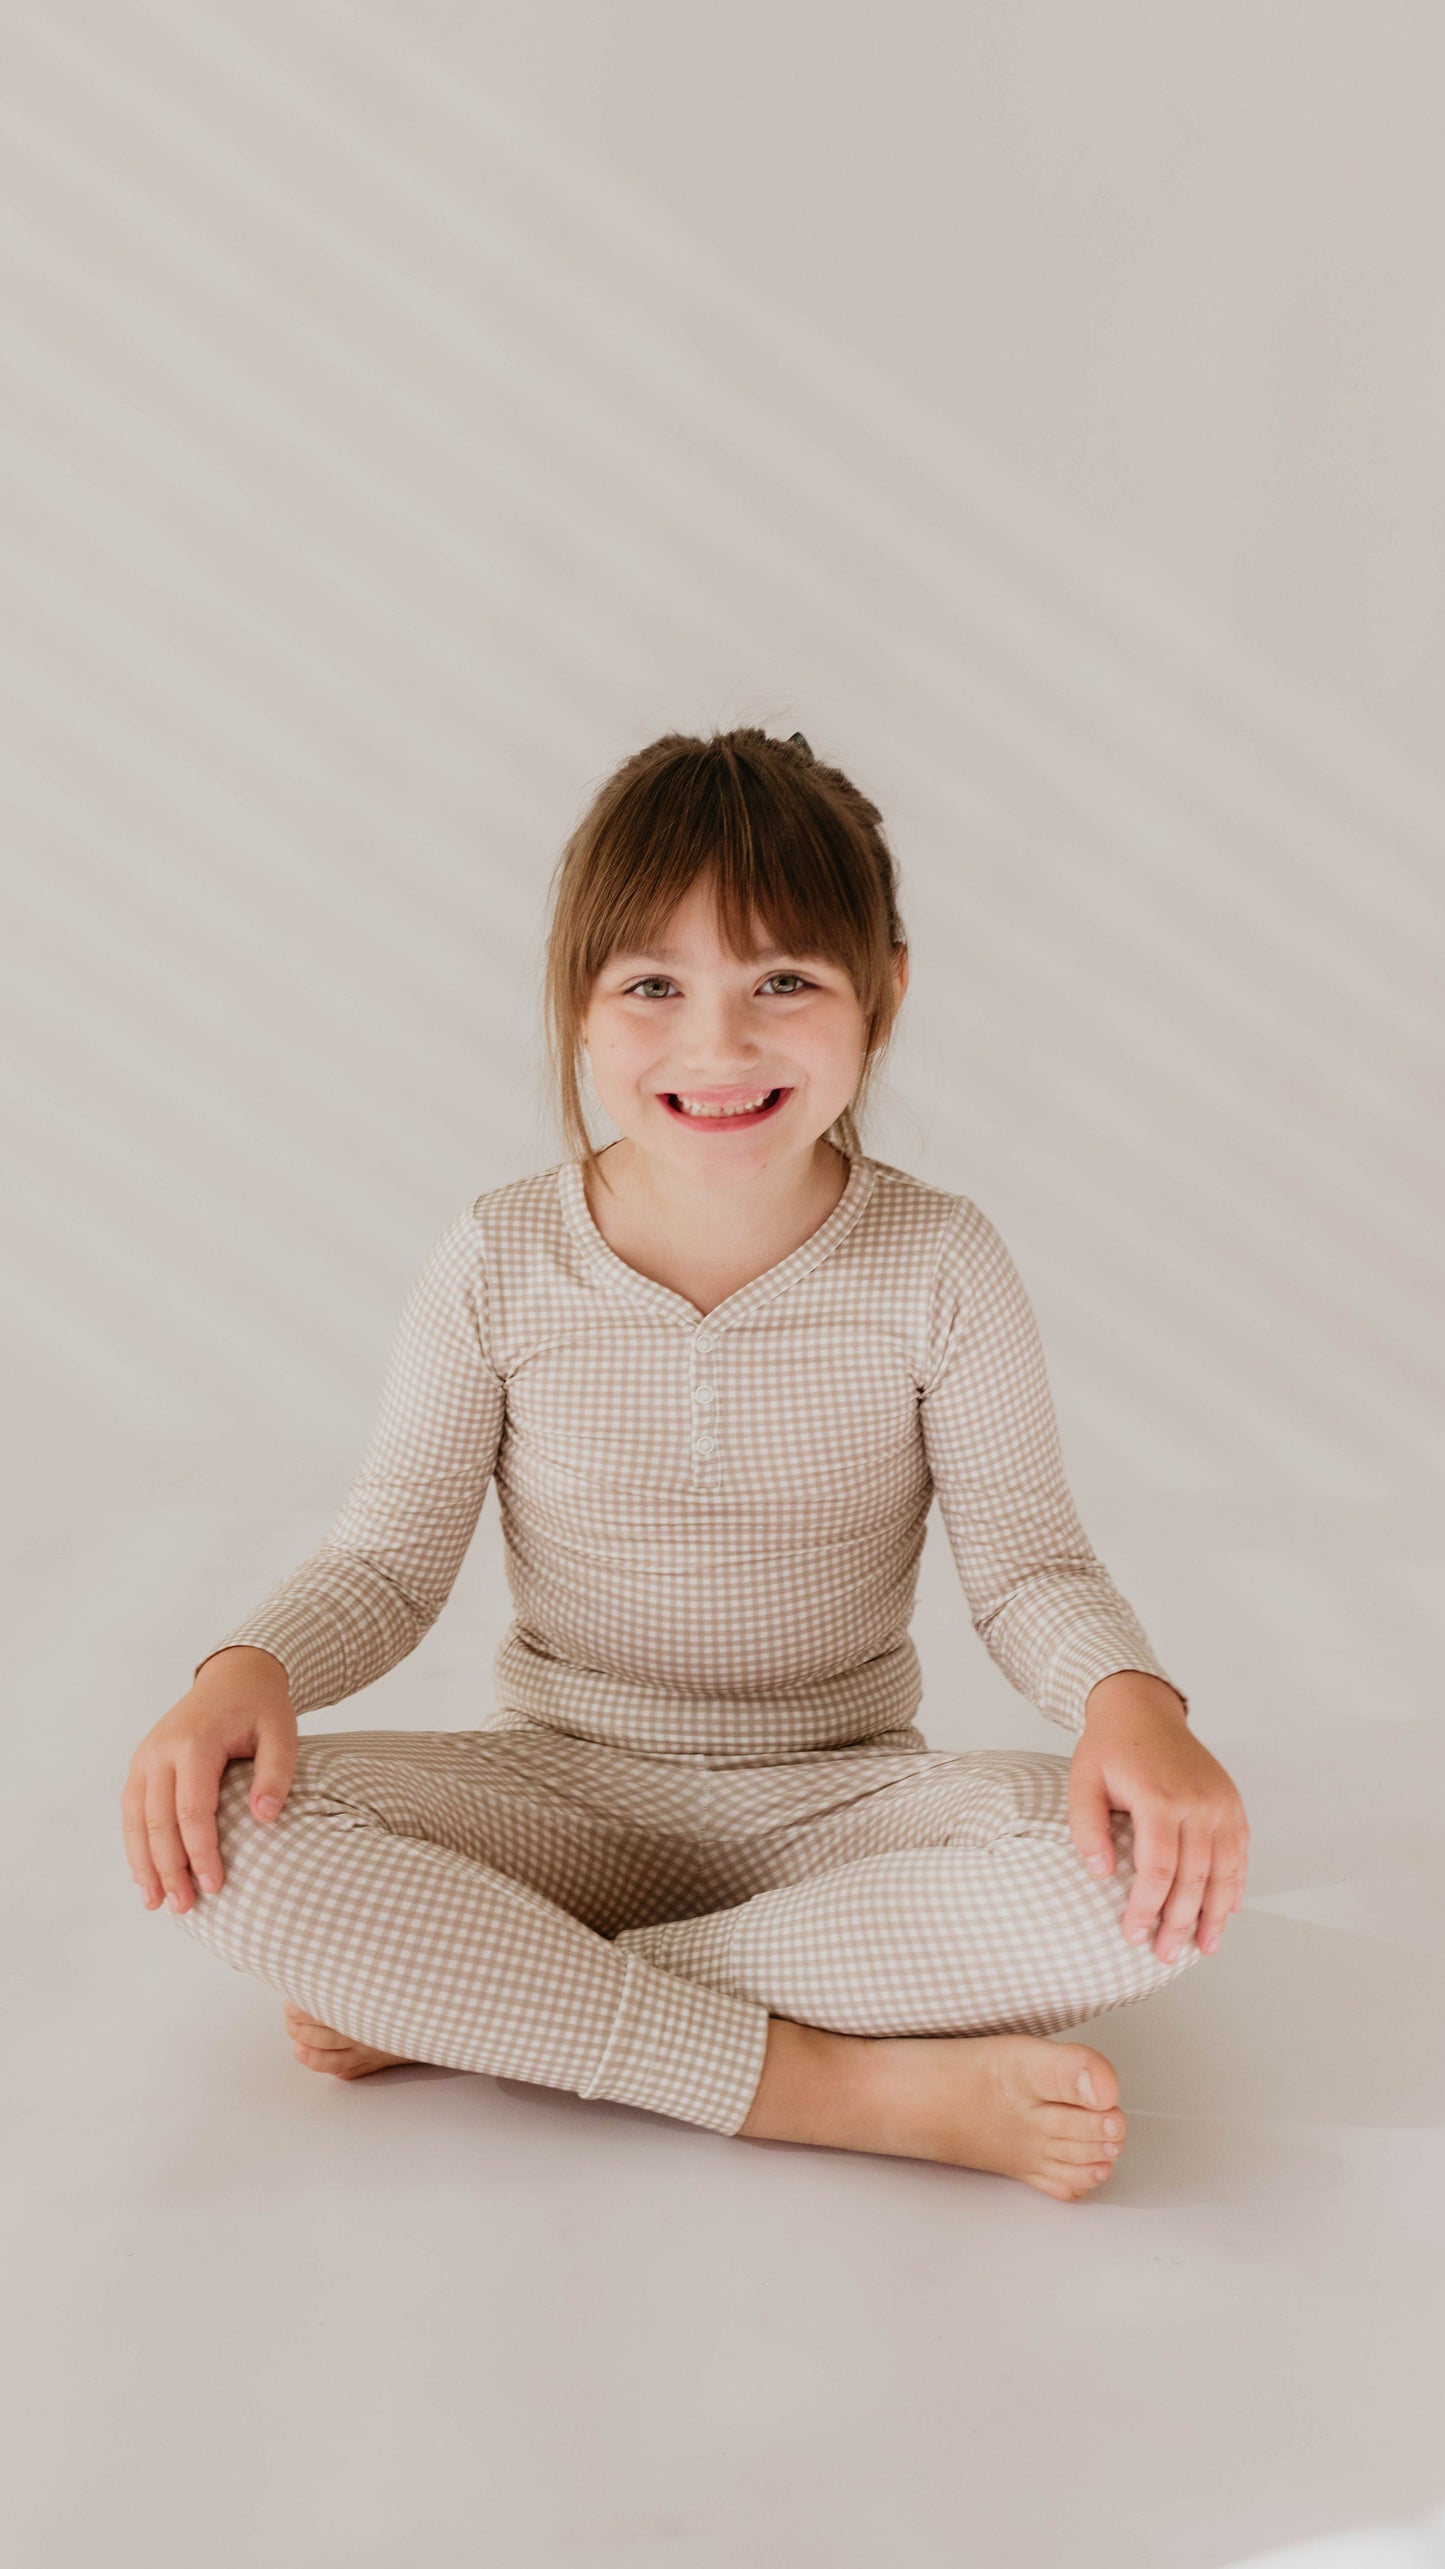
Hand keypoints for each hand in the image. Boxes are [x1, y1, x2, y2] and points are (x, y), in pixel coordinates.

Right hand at [121, 1647, 297, 1915]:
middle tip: (184, 1907)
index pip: (192, 1810)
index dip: (201, 1852)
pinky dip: (135, 1844)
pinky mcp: (142, 1763)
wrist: (235, 1675)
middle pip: (158, 1821)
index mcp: (194, 1743)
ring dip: (144, 1864)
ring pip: (135, 1819)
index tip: (216, 1886)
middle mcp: (160, 1750)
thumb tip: (266, 1820)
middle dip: (169, 1869)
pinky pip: (132, 1810)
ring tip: (156, 1903)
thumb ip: (276, 1774)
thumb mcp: (282, 1732)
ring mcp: (146, 1756)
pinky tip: (145, 1874)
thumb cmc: (262, 1707)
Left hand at [1069, 1673, 1249, 1961]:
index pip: (1158, 1868)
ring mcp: (1220, 1803)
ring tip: (1203, 1947)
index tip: (1133, 1934)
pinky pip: (1239, 1852)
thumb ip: (1086, 1827)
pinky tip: (1227, 1912)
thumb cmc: (1109, 1749)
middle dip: (1180, 1923)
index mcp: (1159, 1797)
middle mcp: (1197, 1802)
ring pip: (1224, 1871)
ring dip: (1215, 1914)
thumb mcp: (1082, 1780)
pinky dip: (1235, 1885)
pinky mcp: (1231, 1803)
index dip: (1147, 1908)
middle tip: (1166, 1955)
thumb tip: (1101, 1874)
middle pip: (1194, 1877)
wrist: (1143, 1709)